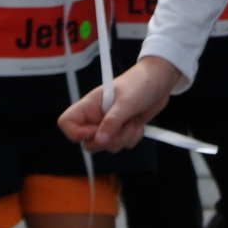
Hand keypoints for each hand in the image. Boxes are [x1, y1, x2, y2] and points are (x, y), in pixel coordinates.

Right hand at [60, 55, 184, 151]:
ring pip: (108, 146)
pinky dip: (133, 137)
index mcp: (90, 105)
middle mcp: (96, 116)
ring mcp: (109, 125)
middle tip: (123, 126)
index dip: (75, 132)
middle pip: (88, 143)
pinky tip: (138, 123)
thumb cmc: (141, 83)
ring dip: (125, 137)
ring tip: (133, 119)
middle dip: (109, 139)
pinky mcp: (122, 130)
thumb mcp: (126, 102)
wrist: (160, 81)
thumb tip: (99, 142)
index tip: (94, 133)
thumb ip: (112, 122)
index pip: (66, 122)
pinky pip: (122, 145)